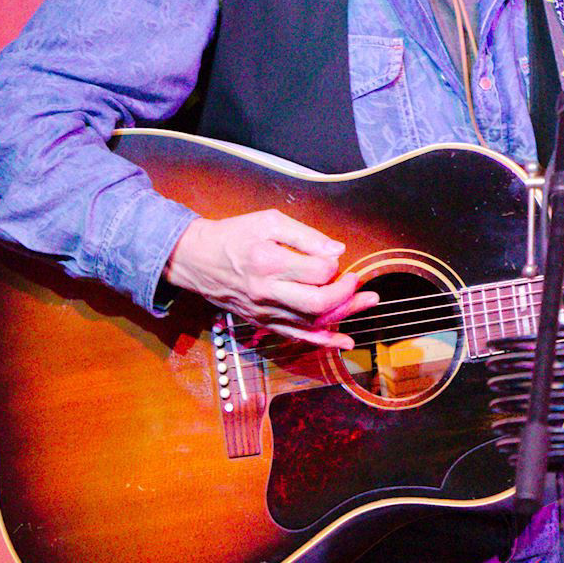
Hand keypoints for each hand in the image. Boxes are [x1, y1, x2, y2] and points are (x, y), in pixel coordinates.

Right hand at [164, 211, 373, 348]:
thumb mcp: (268, 221)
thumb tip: (337, 251)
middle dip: (347, 294)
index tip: (333, 257)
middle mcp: (267, 292)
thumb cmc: (234, 235)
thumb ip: (305, 236)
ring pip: (312, 323)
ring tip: (368, 302)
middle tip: (358, 281)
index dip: (333, 264)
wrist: (196, 259)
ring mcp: (264, 312)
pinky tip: (345, 340)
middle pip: (318, 303)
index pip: (317, 271)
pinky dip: (323, 340)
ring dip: (344, 314)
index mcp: (268, 263)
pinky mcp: (262, 322)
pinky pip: (296, 336)